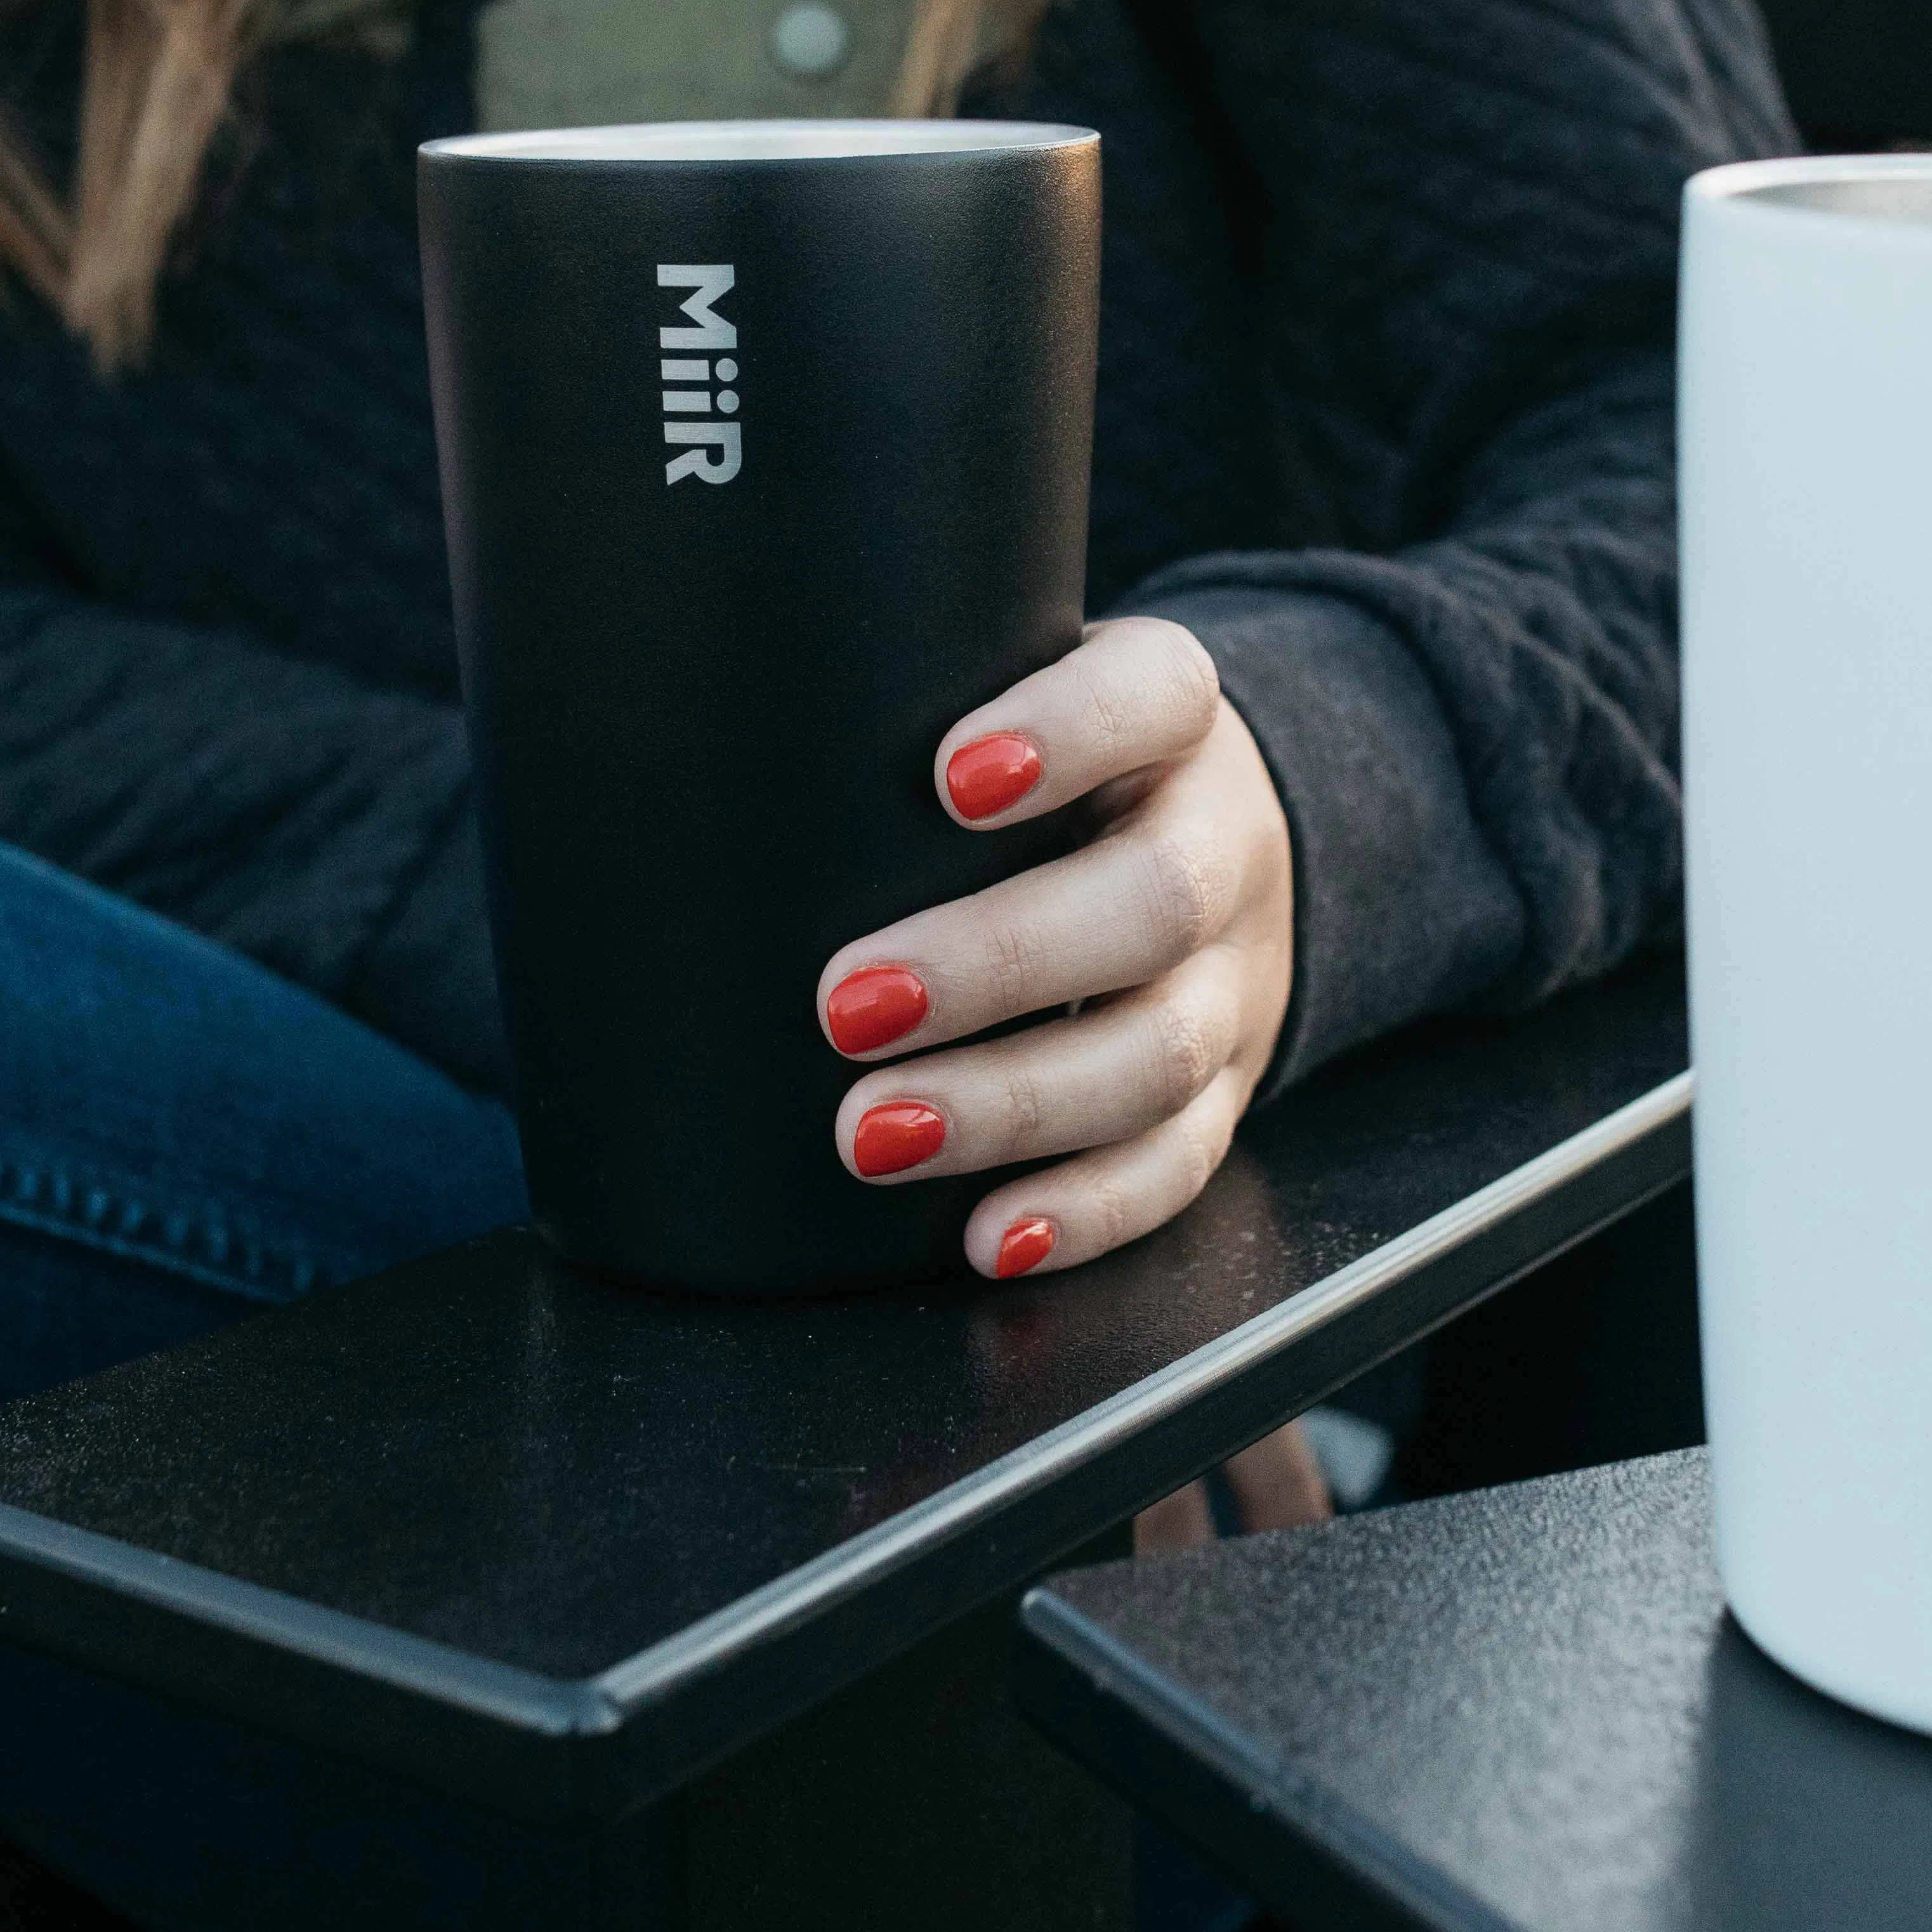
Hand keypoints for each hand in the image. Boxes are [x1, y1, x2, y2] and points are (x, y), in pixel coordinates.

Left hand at [811, 617, 1295, 1278]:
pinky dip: (1083, 1211)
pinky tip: (986, 1238)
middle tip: (845, 1006)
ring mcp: (1235, 978)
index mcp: (1172, 721)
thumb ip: (904, 718)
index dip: (1069, 733)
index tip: (950, 779)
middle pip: (1156, 903)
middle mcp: (1223, 843)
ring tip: (872, 1135)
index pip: (1153, 693)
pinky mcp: (1228, 1090)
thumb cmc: (1044, 775)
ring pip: (1160, 1053)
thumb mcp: (1004, 703)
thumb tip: (696, 764)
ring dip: (1013, 1106)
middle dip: (997, 962)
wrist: (1203, 840)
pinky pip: (1179, 1164)